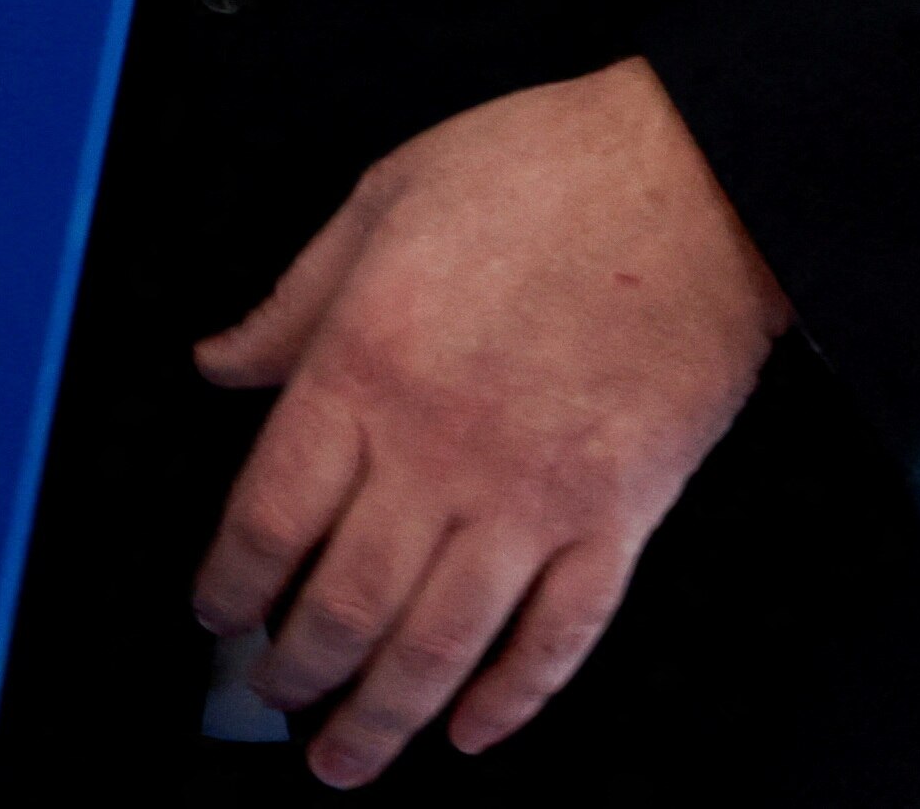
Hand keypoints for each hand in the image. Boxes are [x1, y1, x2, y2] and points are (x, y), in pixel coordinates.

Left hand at [190, 58, 789, 787]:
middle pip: (343, 605)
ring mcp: (533, 496)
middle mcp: (439, 450)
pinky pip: (558, 636)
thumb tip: (221, 359)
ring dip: (383, 718)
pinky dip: (514, 698)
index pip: (269, 519)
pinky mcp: (619, 515)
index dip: (231, 584)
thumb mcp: (384, 196)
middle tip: (273, 697)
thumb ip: (293, 298)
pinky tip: (477, 727)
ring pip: (438, 645)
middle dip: (294, 672)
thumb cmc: (549, 168)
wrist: (701, 174)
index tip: (219, 612)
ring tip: (348, 757)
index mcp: (365, 368)